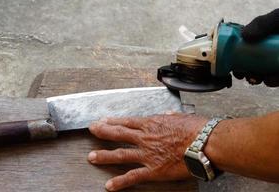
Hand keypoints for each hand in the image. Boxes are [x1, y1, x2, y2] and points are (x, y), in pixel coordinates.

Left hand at [88, 113, 207, 190]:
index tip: (103, 120)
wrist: (207, 143)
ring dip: (104, 155)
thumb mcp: (181, 117)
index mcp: (152, 124)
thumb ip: (170, 116)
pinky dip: (120, 181)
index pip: (127, 121)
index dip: (113, 121)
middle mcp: (146, 138)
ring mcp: (148, 154)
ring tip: (91, 157)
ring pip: (121, 154)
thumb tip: (167, 114)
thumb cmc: (197, 129)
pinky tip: (109, 184)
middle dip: (103, 131)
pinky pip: (133, 176)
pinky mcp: (154, 170)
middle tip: (92, 130)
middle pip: (119, 133)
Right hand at [236, 9, 278, 85]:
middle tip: (245, 76)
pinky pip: (277, 78)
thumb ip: (264, 23)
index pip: (246, 49)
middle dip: (247, 72)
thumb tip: (244, 35)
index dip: (237, 58)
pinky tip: (274, 79)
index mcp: (265, 39)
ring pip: (265, 73)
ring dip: (259, 78)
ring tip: (259, 78)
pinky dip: (274, 80)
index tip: (233, 67)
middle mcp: (270, 51)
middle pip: (253, 63)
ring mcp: (277, 61)